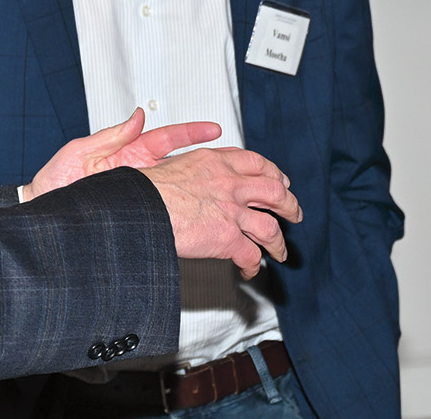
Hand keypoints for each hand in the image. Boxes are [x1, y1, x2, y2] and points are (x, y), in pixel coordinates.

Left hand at [22, 108, 221, 201]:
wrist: (44, 214)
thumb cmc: (55, 183)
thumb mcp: (80, 152)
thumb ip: (110, 135)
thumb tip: (136, 115)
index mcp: (130, 154)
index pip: (168, 138)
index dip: (192, 133)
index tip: (214, 129)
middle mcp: (141, 173)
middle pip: (183, 163)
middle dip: (210, 159)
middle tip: (236, 158)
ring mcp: (142, 193)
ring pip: (180, 188)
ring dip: (202, 186)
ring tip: (228, 187)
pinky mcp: (138, 213)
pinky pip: (167, 215)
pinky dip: (184, 217)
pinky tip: (200, 222)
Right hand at [141, 147, 301, 279]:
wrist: (137, 207)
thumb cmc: (145, 188)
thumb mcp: (172, 161)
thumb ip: (194, 165)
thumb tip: (197, 170)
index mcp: (215, 160)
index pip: (255, 162)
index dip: (272, 173)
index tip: (278, 180)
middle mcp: (229, 183)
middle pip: (274, 191)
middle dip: (289, 204)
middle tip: (293, 212)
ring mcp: (230, 210)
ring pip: (270, 226)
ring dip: (279, 241)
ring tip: (281, 250)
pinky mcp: (226, 238)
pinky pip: (251, 254)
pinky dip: (253, 265)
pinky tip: (249, 270)